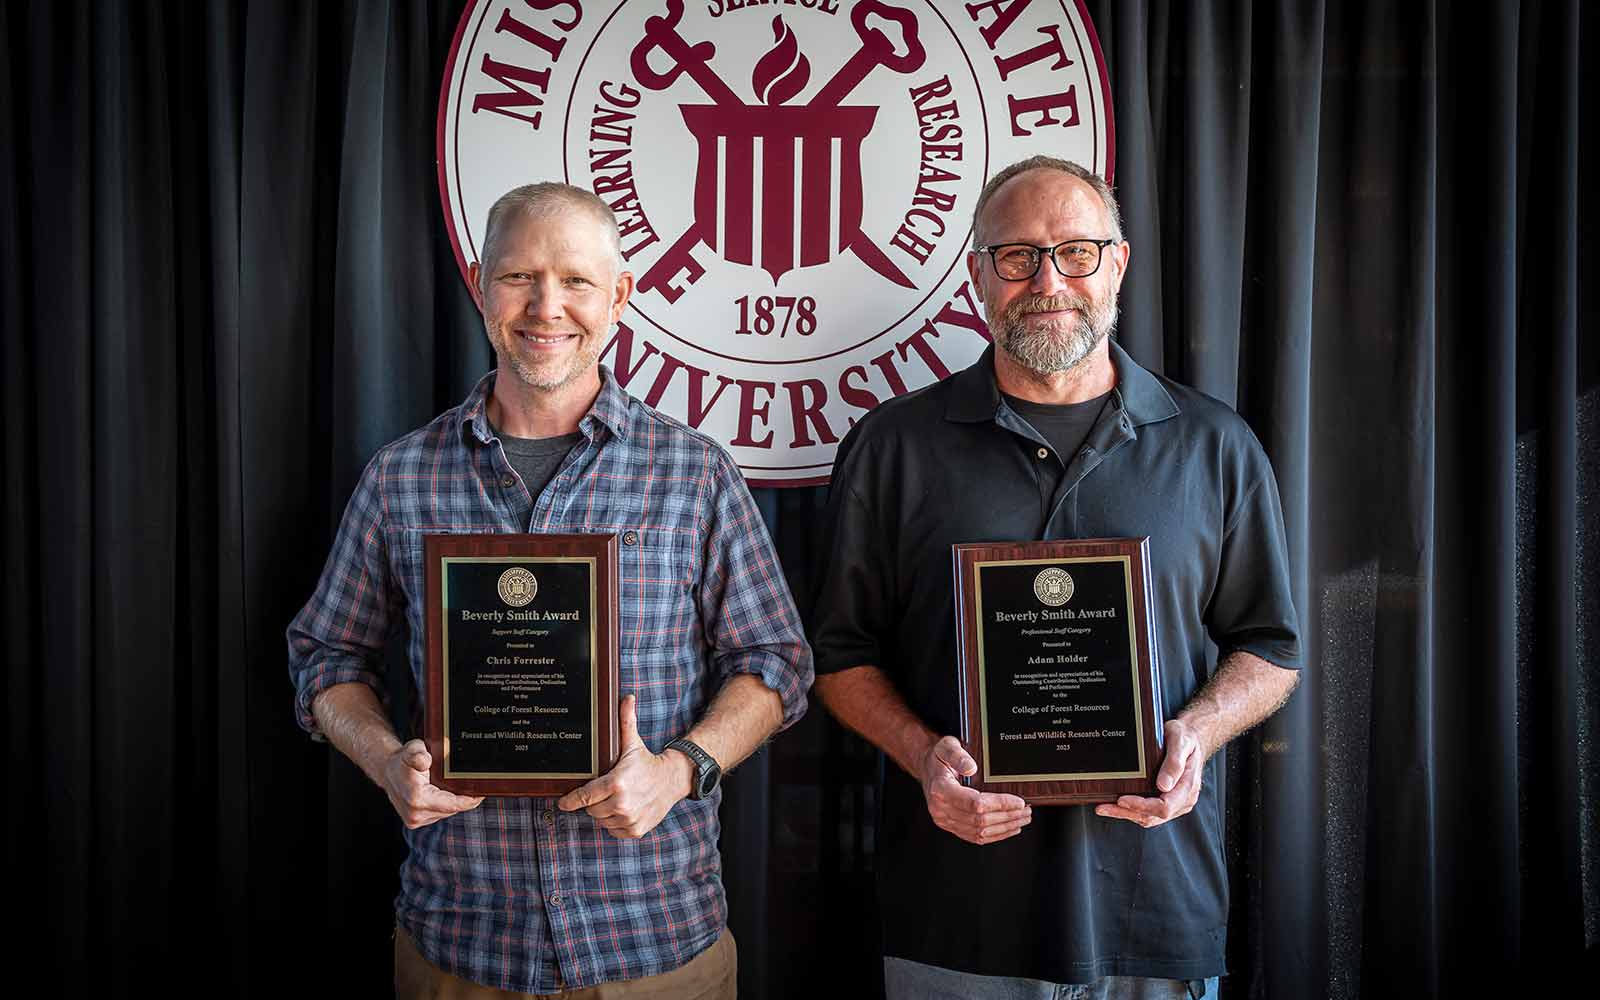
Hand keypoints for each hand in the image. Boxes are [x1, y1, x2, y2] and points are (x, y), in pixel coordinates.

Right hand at [382, 740, 484, 828]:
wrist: (388, 772)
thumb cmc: (403, 760)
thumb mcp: (412, 749)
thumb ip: (419, 754)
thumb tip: (425, 761)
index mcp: (417, 799)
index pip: (453, 804)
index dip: (470, 800)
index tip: (482, 792)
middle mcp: (415, 814)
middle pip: (452, 809)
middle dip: (462, 797)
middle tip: (470, 782)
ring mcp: (415, 820)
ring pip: (447, 812)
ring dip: (452, 801)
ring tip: (449, 785)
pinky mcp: (416, 822)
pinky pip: (439, 813)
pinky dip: (444, 804)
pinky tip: (443, 793)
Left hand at [557, 695, 690, 838]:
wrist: (673, 780)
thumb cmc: (647, 762)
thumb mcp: (632, 743)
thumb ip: (625, 720)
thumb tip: (626, 696)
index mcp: (617, 783)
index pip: (585, 796)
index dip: (571, 800)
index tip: (562, 803)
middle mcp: (622, 804)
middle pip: (592, 810)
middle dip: (594, 801)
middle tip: (605, 790)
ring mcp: (629, 819)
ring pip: (602, 821)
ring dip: (605, 812)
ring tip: (617, 798)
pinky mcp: (635, 830)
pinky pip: (614, 830)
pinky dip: (616, 823)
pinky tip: (624, 809)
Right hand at [918, 735, 1031, 844]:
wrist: (927, 767)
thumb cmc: (939, 757)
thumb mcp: (947, 746)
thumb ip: (958, 755)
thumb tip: (971, 768)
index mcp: (940, 789)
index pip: (975, 803)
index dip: (1000, 804)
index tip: (1019, 801)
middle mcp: (941, 809)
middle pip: (980, 820)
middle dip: (1007, 817)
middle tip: (1026, 811)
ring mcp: (945, 820)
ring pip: (979, 832)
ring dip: (1004, 827)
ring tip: (1022, 819)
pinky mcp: (951, 826)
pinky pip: (975, 836)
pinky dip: (994, 835)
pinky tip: (1008, 828)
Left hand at [1095, 718, 1204, 828]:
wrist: (1190, 739)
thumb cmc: (1185, 739)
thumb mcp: (1181, 742)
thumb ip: (1174, 762)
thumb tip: (1163, 785)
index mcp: (1188, 787)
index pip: (1164, 806)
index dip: (1142, 806)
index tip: (1122, 799)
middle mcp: (1182, 799)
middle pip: (1153, 816)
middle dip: (1126, 812)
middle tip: (1104, 807)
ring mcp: (1175, 803)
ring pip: (1148, 817)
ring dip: (1125, 814)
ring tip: (1104, 808)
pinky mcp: (1166, 802)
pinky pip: (1148, 812)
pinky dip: (1131, 810)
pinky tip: (1116, 806)